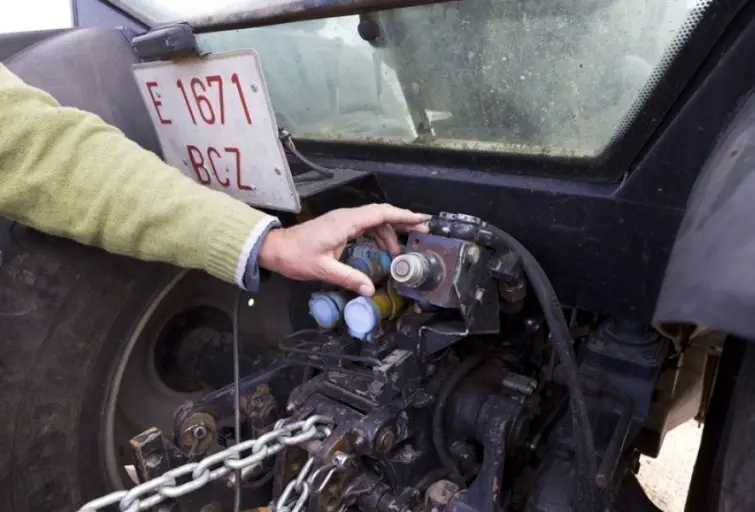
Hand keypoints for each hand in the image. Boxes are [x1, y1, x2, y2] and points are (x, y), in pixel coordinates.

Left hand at [259, 204, 428, 295]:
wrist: (276, 249)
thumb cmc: (295, 256)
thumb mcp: (323, 269)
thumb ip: (349, 278)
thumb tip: (369, 289)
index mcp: (346, 222)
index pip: (381, 214)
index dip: (403, 216)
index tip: (420, 220)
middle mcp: (346, 217)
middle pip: (381, 215)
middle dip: (402, 222)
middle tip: (420, 233)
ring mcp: (343, 221)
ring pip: (374, 221)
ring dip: (388, 234)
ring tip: (398, 252)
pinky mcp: (339, 227)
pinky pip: (365, 226)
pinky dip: (377, 235)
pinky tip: (381, 249)